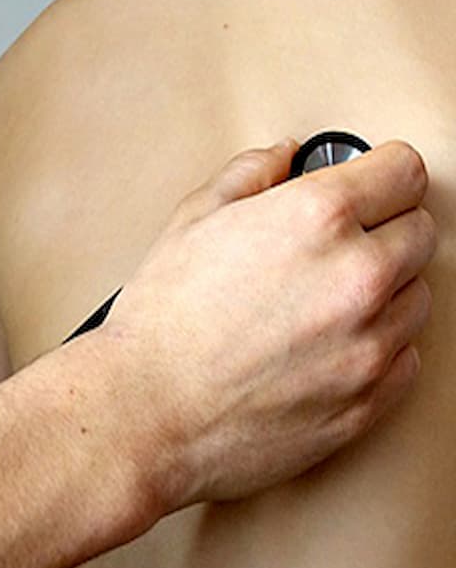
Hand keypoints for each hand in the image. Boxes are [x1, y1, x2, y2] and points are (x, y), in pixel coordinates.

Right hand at [101, 138, 436, 509]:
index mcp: (315, 218)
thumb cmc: (161, 322)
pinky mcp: (372, 398)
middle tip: (333, 244)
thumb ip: (248, 174)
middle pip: (420, 231)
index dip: (381, 171)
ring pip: (418, 296)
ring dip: (384, 291)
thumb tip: (282, 158)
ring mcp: (371, 342)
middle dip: (383, 229)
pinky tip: (325, 343)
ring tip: (319, 301)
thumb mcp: (190, 221)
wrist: (147, 409)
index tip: (371, 182)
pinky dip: (378, 345)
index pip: (404, 170)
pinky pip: (408, 356)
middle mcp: (357, 276)